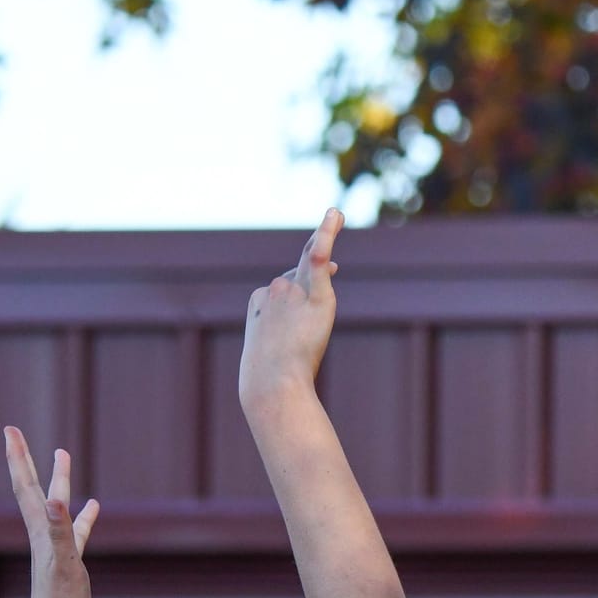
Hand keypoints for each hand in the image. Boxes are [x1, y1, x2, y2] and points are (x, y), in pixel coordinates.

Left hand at [4, 429, 98, 597]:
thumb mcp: (64, 566)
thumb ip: (60, 531)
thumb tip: (56, 499)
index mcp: (41, 532)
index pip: (26, 486)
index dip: (19, 457)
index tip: (10, 429)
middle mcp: (43, 536)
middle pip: (32, 489)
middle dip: (26, 460)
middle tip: (16, 432)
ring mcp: (56, 549)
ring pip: (55, 505)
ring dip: (58, 480)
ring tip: (63, 455)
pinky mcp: (68, 564)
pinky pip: (76, 530)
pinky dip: (82, 515)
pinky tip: (93, 508)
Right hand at [239, 209, 340, 422]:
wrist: (271, 383)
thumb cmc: (273, 376)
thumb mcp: (278, 346)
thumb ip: (296, 318)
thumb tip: (321, 290)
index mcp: (260, 300)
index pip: (287, 288)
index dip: (304, 288)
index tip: (328, 275)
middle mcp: (275, 289)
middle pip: (299, 273)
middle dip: (314, 252)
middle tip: (334, 217)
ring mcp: (293, 290)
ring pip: (313, 265)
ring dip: (326, 235)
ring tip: (336, 213)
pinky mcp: (316, 295)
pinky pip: (320, 259)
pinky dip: (326, 235)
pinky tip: (333, 216)